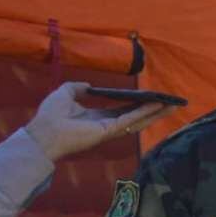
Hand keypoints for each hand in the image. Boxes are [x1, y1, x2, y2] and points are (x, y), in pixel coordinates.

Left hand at [24, 82, 166, 160]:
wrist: (43, 131)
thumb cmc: (51, 114)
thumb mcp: (64, 93)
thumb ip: (77, 88)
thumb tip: (88, 85)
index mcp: (97, 117)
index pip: (123, 110)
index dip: (137, 104)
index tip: (151, 98)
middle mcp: (107, 124)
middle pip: (136, 116)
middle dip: (154, 110)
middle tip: (171, 103)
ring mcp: (110, 129)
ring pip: (138, 119)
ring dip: (156, 112)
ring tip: (172, 105)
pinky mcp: (109, 130)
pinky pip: (130, 119)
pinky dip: (144, 112)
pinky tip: (156, 105)